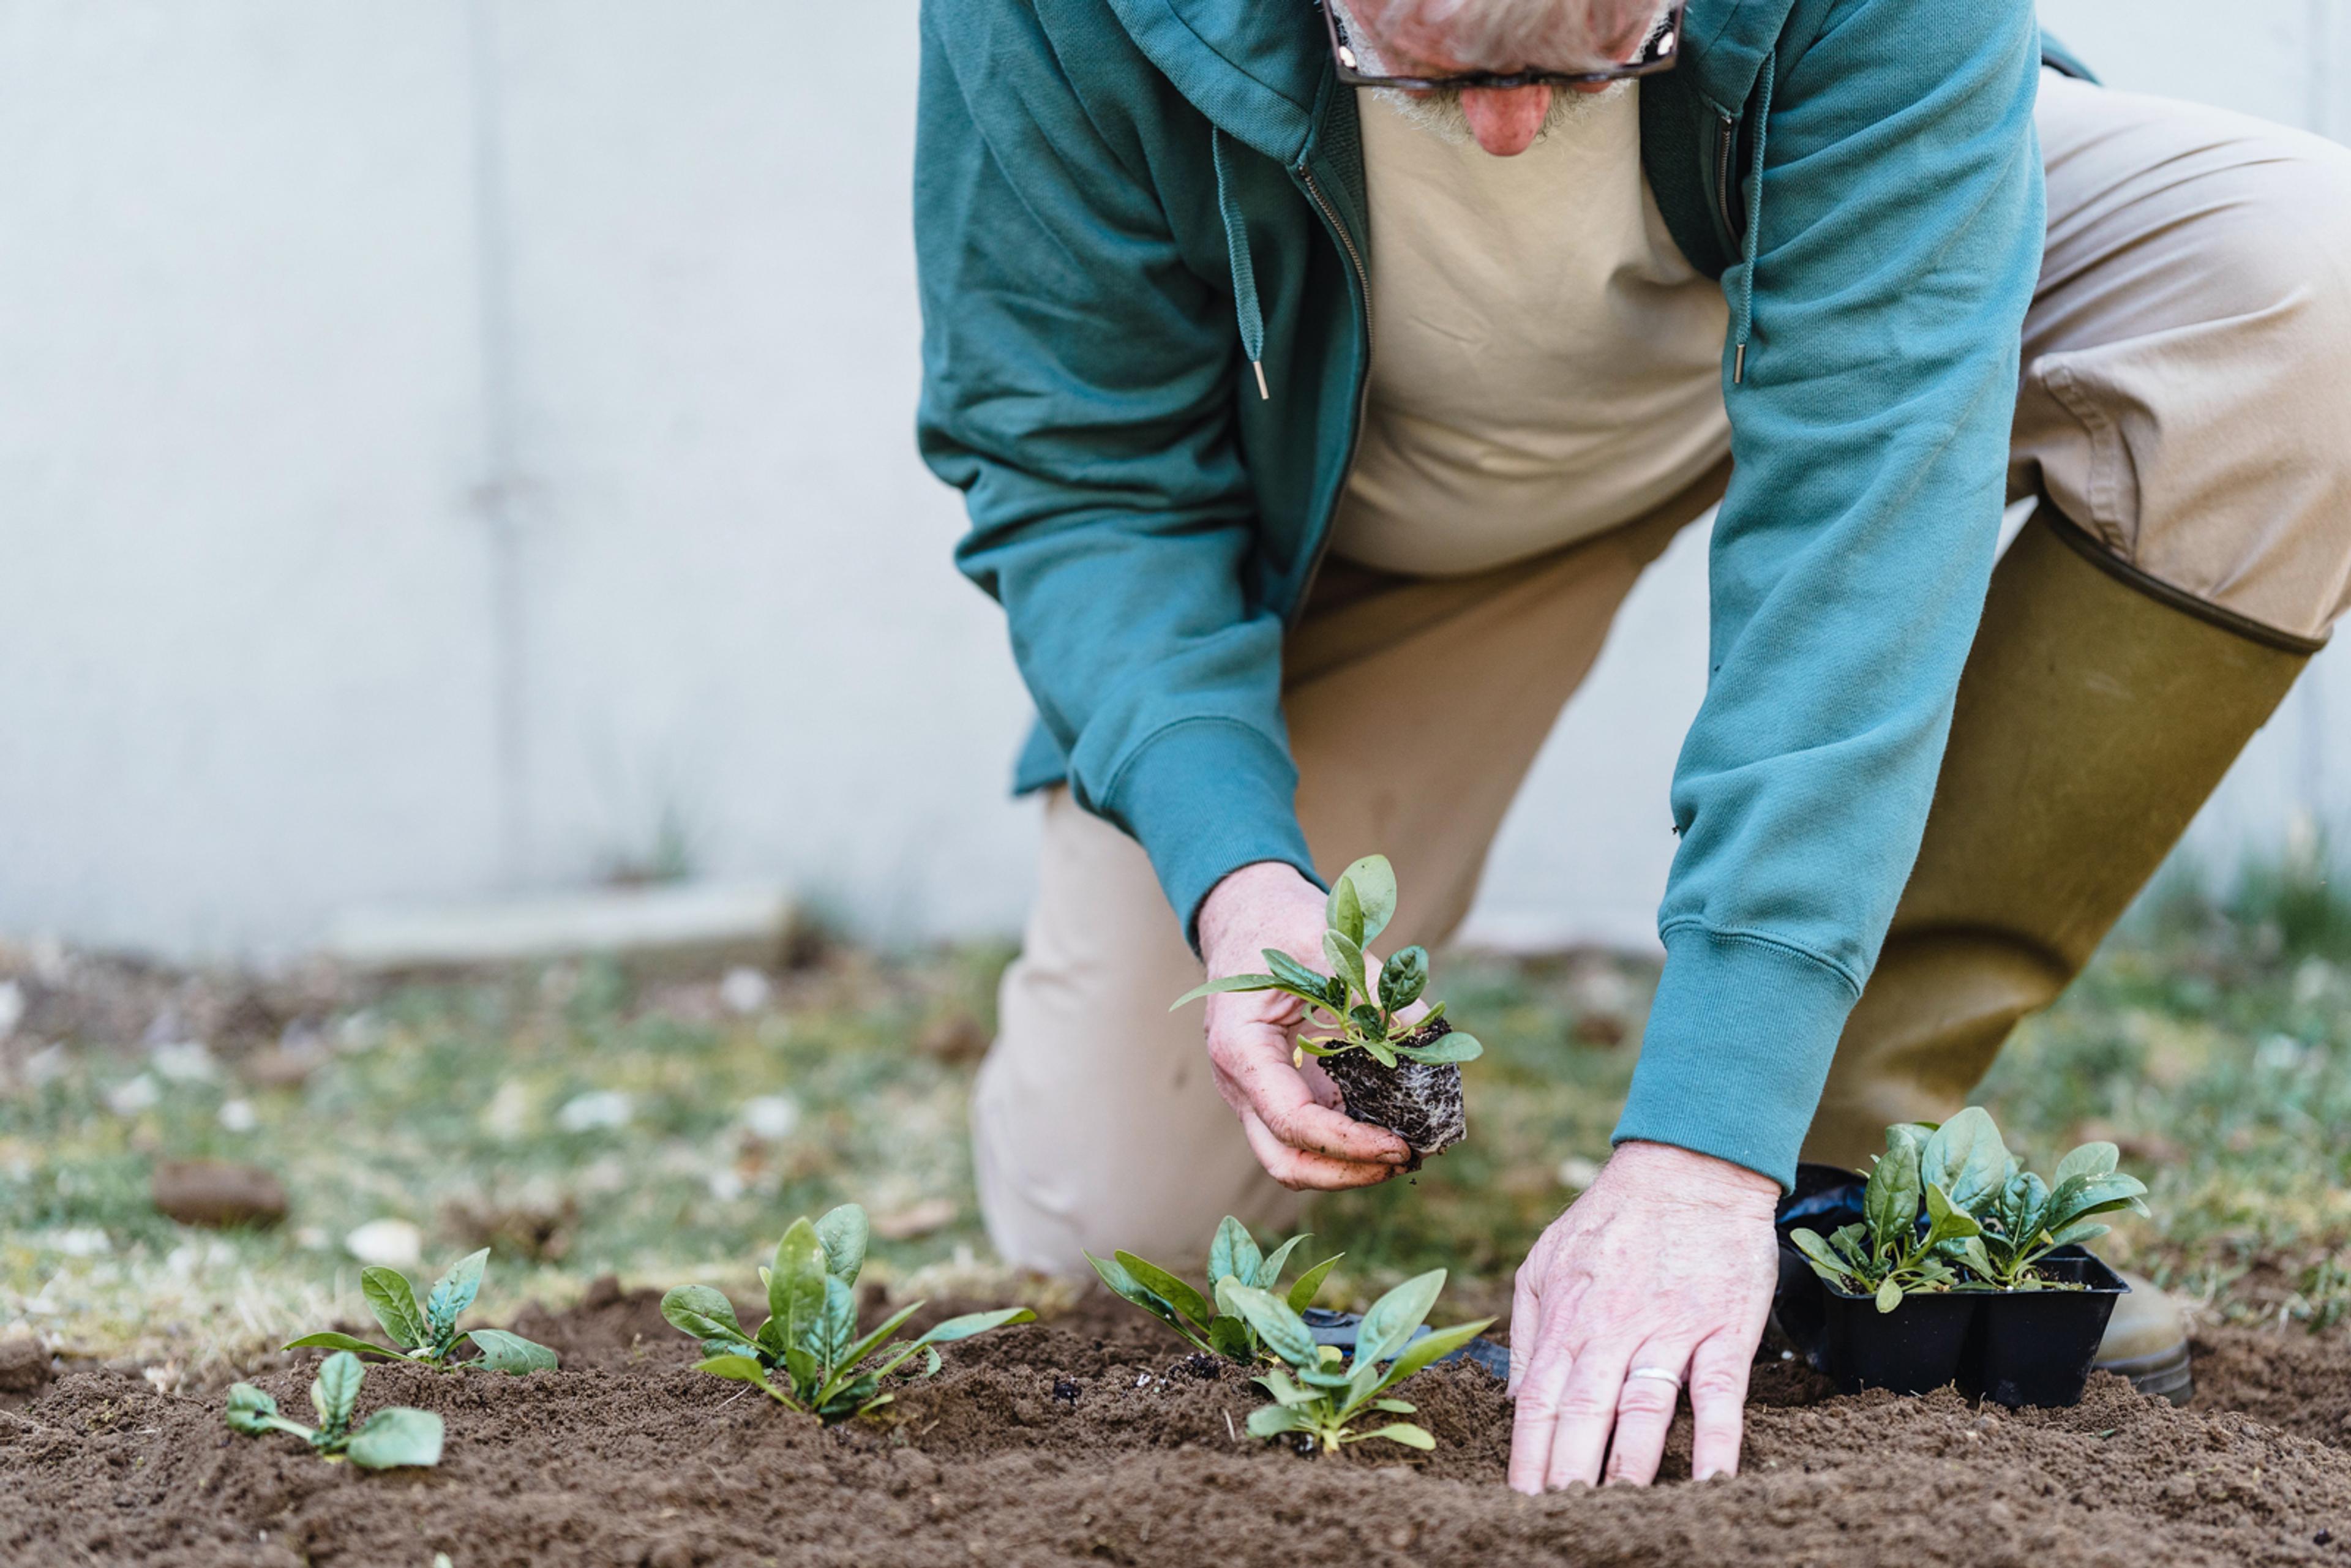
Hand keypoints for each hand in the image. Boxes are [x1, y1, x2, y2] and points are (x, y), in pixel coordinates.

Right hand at [1193, 862, 1412, 1188]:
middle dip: (1347, 1173)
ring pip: (1292, 1157)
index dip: (1349, 1144)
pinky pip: (1307, 1133)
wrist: (1246, 914)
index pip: (1292, 1121)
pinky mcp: (1275, 1089)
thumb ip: (1376, 989)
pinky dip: (1346, 1144)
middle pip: (1283, 1160)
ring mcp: (1253, 1091)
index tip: (1401, 1145)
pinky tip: (1389, 1129)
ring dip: (1347, 1167)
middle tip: (1406, 1159)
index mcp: (1241, 1046)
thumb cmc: (1280, 923)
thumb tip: (1429, 1038)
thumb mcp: (1330, 945)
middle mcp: (1239, 1080)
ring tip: (1405, 1152)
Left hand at [1507, 1140, 1779, 1490]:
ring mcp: (1670, 1329)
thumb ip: (1530, 1331)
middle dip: (1567, 1475)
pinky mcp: (1724, 1329)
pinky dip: (1715, 1442)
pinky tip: (1708, 1484)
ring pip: (1642, 1410)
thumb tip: (1512, 1400)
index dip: (1527, 1456)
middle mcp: (1613, 1329)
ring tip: (1616, 1515)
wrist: (1688, 1165)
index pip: (1538, 1401)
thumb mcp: (1546, 1260)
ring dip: (1628, 1467)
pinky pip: (1719, 1394)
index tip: (1520, 1502)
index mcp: (1568, 1317)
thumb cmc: (1613, 1216)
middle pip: (1583, 1414)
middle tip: (1557, 1521)